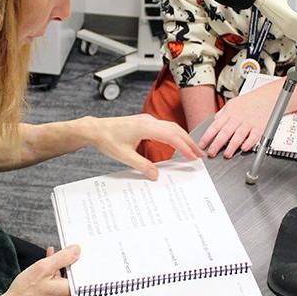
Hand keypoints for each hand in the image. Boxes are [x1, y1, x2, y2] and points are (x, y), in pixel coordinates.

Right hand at [0, 245, 79, 295]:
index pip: (86, 271)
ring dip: (62, 266)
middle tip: (68, 248)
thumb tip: (76, 250)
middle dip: (72, 261)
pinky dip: (56, 275)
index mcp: (72, 291)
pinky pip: (61, 286)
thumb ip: (63, 257)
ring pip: (68, 280)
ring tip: (55, 254)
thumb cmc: (25, 294)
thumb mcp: (43, 268)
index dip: (83, 257)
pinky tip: (49, 264)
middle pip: (77, 275)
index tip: (79, 248)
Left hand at [86, 114, 203, 179]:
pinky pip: (165, 127)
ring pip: (171, 127)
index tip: (193, 157)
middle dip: (189, 142)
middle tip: (200, 155)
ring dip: (183, 138)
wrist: (95, 129)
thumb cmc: (107, 140)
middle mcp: (149, 121)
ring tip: (193, 150)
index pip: (171, 137)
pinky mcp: (145, 121)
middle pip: (176, 130)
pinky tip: (178, 142)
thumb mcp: (124, 156)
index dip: (184, 147)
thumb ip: (142, 166)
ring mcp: (147, 120)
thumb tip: (156, 175)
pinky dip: (175, 135)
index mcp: (145, 127)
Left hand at [200, 81, 284, 158]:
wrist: (267, 96)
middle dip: (216, 144)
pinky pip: (254, 136)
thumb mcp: (232, 103)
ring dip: (232, 146)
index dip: (207, 136)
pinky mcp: (260, 127)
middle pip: (225, 133)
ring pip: (238, 136)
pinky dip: (249, 143)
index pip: (215, 126)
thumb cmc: (250, 101)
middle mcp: (238, 118)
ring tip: (227, 155)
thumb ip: (222, 113)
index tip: (202, 145)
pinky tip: (244, 149)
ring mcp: (249, 123)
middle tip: (211, 154)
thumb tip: (214, 121)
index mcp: (229, 113)